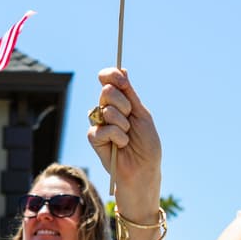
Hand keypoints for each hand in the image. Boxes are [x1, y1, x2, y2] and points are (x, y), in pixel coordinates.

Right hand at [87, 68, 162, 214]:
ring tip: (128, 135)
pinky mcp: (93, 138)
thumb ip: (129, 93)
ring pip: (105, 109)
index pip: (109, 80)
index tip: (121, 78)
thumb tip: (122, 68)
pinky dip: (117, 136)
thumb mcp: (142, 114)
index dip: (111, 75)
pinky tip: (122, 145)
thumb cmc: (147, 145)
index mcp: (121, 101)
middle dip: (123, 103)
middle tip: (131, 117)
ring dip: (122, 122)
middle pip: (106, 92)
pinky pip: (102, 128)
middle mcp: (108, 110)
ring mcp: (99, 123)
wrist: (144, 170)